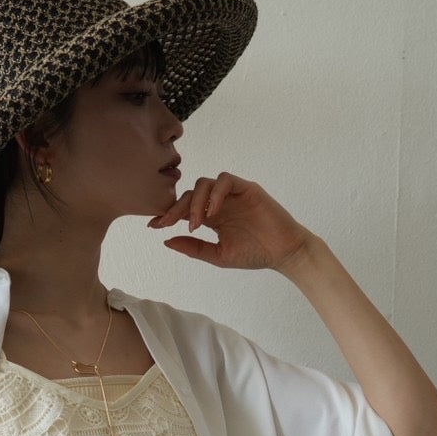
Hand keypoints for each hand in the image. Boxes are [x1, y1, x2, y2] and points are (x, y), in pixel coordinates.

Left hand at [148, 172, 312, 271]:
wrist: (283, 253)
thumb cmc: (254, 254)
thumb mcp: (218, 255)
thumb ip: (193, 248)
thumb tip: (166, 241)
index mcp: (211, 217)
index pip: (184, 208)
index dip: (168, 214)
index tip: (153, 225)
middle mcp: (219, 202)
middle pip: (190, 193)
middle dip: (176, 209)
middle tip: (168, 223)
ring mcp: (233, 194)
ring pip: (204, 183)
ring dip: (195, 202)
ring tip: (196, 223)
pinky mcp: (247, 188)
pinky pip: (225, 181)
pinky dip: (215, 194)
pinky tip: (212, 213)